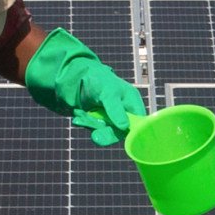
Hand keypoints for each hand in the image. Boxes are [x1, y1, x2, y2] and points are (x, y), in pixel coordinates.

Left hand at [21, 29, 147, 147]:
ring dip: (91, 125)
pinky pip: (94, 129)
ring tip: (79, 115)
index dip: (131, 133)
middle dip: (105, 133)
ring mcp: (111, 118)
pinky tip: (78, 116)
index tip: (116, 134)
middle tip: (95, 136)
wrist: (77, 78)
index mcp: (132, 104)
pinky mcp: (99, 121)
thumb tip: (124, 127)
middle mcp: (124, 113)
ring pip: (105, 132)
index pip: (138, 124)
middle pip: (120, 132)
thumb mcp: (108, 93)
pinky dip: (85, 123)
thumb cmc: (98, 80)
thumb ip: (116, 110)